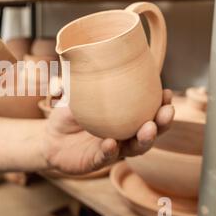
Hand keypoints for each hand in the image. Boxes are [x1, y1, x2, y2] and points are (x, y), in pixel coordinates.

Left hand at [41, 90, 173, 174]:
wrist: (49, 140)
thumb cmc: (67, 116)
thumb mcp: (76, 95)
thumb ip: (85, 81)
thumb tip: (88, 55)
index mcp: (123, 119)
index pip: (148, 112)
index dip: (160, 105)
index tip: (167, 93)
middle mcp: (123, 135)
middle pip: (149, 132)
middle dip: (161, 123)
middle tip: (166, 112)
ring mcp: (112, 149)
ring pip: (134, 148)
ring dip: (144, 139)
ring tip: (148, 128)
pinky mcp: (95, 161)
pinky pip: (105, 157)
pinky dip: (110, 151)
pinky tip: (111, 142)